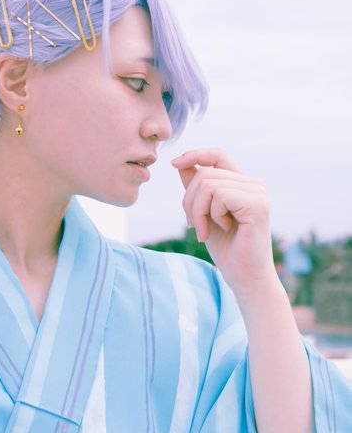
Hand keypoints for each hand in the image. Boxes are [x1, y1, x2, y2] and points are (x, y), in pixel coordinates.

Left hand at [171, 148, 277, 296]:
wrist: (245, 277)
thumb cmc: (227, 248)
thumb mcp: (204, 213)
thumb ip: (196, 189)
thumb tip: (181, 163)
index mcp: (242, 183)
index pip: (217, 155)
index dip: (195, 155)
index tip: (174, 164)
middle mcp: (253, 184)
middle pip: (205, 173)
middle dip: (189, 200)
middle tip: (192, 224)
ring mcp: (257, 192)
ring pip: (208, 184)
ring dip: (198, 210)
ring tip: (205, 230)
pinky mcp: (257, 204)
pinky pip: (218, 195)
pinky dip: (211, 215)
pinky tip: (223, 229)